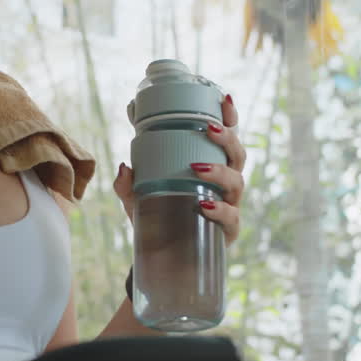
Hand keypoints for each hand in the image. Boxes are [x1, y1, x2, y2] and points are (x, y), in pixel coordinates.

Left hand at [113, 93, 245, 246]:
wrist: (166, 260)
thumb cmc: (160, 220)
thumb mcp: (139, 200)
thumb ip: (128, 185)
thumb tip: (123, 167)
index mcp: (211, 167)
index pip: (226, 138)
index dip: (229, 118)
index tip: (224, 99)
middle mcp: (225, 184)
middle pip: (237, 155)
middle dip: (227, 138)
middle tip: (208, 129)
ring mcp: (229, 206)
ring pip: (236, 182)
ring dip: (219, 171)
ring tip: (196, 168)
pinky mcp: (228, 232)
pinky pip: (231, 218)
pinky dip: (219, 210)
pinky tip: (204, 206)